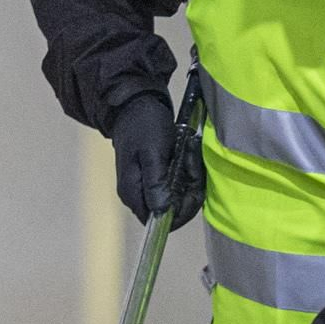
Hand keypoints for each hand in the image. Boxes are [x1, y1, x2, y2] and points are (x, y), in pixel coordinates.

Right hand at [111, 93, 203, 228]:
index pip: (160, 221)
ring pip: (178, 197)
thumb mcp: (152, 153)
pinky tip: (187, 152)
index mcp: (133, 193)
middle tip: (191, 161)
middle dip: (189, 189)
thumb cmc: (143, 125)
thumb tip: (161, 213)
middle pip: (172, 210)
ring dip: (190, 177)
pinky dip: (187, 171)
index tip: (191, 183)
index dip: (181, 209)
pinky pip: (176, 184)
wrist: (136, 102)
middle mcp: (138, 195)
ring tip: (189, 151)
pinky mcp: (155, 176)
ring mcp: (146, 186)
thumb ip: (156, 184)